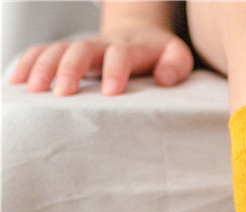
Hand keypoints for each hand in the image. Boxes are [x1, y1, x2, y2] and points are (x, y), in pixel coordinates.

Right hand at [8, 20, 193, 95]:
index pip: (120, 55)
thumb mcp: (177, 55)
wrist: (138, 33)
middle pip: (81, 50)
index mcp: (129, 47)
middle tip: (62, 94)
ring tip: (33, 90)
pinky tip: (16, 81)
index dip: (115, 71)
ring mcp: (81, 46)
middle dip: (70, 69)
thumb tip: (164, 80)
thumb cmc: (159, 53)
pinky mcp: (67, 51)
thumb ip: (176, 66)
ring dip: (42, 67)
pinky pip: (42, 51)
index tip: (111, 93)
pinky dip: (28, 62)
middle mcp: (101, 44)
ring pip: (57, 50)